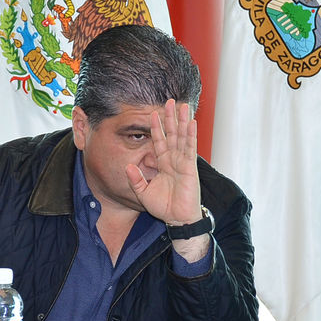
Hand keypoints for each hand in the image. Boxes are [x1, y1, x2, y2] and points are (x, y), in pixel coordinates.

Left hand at [125, 100, 201, 225]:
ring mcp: (183, 162)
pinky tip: (192, 123)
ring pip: (182, 137)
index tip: (152, 113)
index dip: (156, 127)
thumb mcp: (143, 193)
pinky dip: (191, 135)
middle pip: (173, 134)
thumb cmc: (163, 207)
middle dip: (171, 118)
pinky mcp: (190, 167)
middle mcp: (174, 160)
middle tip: (170, 101)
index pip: (159, 141)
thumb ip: (136, 179)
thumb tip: (128, 166)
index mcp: (163, 164)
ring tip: (183, 105)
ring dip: (183, 121)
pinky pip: (190, 148)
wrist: (177, 219)